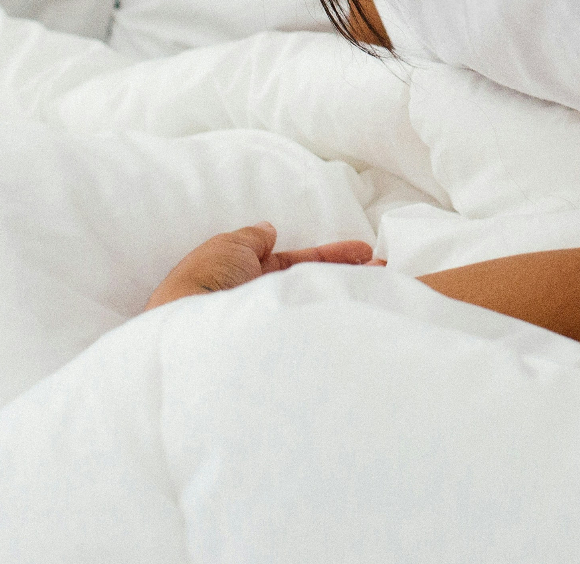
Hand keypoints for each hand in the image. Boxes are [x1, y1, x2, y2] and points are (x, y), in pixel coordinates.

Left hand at [144, 222, 380, 310]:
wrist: (195, 332)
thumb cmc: (204, 283)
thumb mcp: (227, 245)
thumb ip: (251, 238)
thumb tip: (268, 230)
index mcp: (245, 280)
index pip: (294, 264)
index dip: (327, 255)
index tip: (363, 251)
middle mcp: (261, 306)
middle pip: (310, 286)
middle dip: (347, 274)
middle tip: (383, 269)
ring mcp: (273, 328)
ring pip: (316, 305)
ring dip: (349, 293)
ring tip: (384, 286)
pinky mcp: (283, 350)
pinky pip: (318, 328)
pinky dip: (340, 317)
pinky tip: (364, 309)